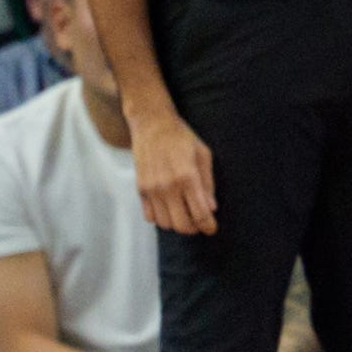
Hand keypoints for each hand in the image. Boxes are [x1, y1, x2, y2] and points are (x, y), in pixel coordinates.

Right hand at [131, 105, 216, 234]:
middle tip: (199, 222)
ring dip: (177, 223)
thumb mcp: (203, 154)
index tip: (211, 228)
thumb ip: (208, 184)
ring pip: (165, 224)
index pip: (200, 214)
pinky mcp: (140, 189)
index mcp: (187, 177)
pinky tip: (169, 208)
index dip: (208, 226)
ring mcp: (152, 189)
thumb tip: (211, 208)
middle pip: (182, 225)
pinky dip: (160, 218)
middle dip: (194, 228)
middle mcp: (168, 186)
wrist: (151, 123)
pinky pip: (150, 217)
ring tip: (184, 214)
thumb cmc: (181, 137)